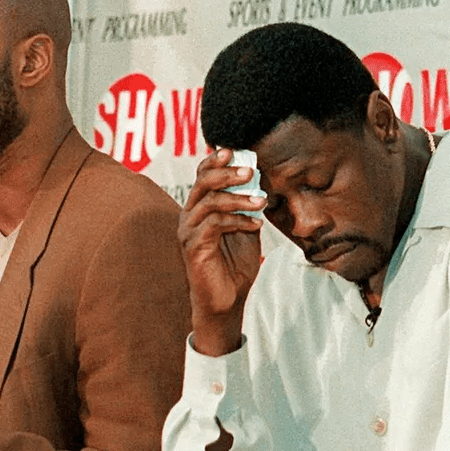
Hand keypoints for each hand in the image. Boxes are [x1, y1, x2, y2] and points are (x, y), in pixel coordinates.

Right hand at [178, 150, 266, 357]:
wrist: (228, 300)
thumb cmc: (236, 266)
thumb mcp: (246, 229)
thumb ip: (248, 206)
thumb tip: (260, 182)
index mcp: (200, 208)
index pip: (203, 175)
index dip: (216, 160)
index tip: (235, 150)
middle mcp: (189, 216)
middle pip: (203, 182)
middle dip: (227, 173)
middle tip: (251, 171)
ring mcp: (188, 231)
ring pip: (209, 201)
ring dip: (237, 198)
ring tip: (260, 202)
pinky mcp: (193, 247)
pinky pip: (213, 224)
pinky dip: (236, 220)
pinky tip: (254, 225)